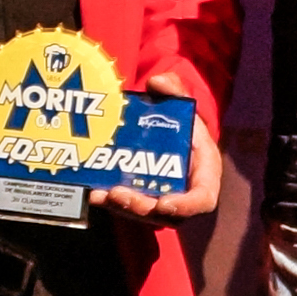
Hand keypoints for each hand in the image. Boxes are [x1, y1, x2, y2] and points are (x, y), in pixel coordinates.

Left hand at [95, 86, 221, 221]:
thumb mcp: (185, 105)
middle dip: (140, 206)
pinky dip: (110, 202)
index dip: (185, 206)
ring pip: (142, 213)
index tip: (164, 203)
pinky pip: (127, 207)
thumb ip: (175, 90)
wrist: (173, 136)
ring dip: (121, 207)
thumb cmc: (185, 126)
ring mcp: (161, 200)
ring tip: (101, 194)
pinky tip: (93, 192)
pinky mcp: (142, 200)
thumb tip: (157, 83)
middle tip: (119, 193)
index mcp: (203, 174)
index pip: (202, 199)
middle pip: (164, 212)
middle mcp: (183, 193)